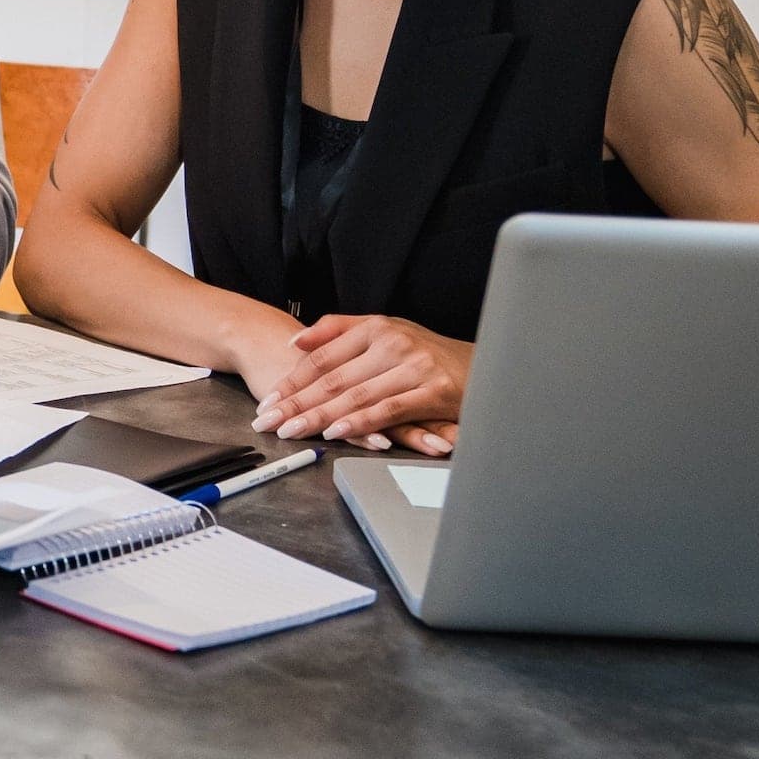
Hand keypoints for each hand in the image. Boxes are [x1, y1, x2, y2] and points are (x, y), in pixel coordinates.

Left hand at [251, 314, 472, 451]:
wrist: (490, 363)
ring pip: (355, 395)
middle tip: (268, 421)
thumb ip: (341, 332)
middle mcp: (392, 342)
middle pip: (333, 378)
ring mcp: (413, 366)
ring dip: (319, 416)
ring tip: (291, 430)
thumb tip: (296, 343)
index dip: (292, 379)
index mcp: (377, 326)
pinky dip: (360, 423)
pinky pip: (388, 410)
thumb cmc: (432, 352)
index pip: (323, 356)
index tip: (268, 399)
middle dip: (296, 402)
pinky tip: (337, 432)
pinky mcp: (432, 392)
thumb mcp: (388, 330)